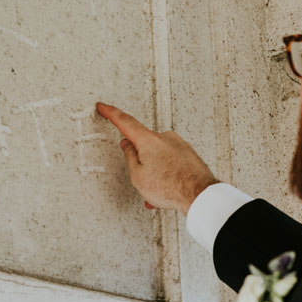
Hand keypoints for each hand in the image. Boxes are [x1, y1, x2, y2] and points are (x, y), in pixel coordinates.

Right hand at [95, 103, 218, 212]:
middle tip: (144, 180)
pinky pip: (171, 162)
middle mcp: (166, 137)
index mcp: (149, 140)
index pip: (125, 122)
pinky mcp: (189, 154)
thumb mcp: (137, 175)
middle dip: (141, 162)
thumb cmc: (170, 187)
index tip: (103, 107)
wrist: (199, 194)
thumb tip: (127, 145)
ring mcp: (180, 145)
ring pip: (159, 157)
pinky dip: (166, 175)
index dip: (111, 114)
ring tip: (158, 191)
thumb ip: (129, 157)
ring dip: (155, 173)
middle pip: (144, 145)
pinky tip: (167, 189)